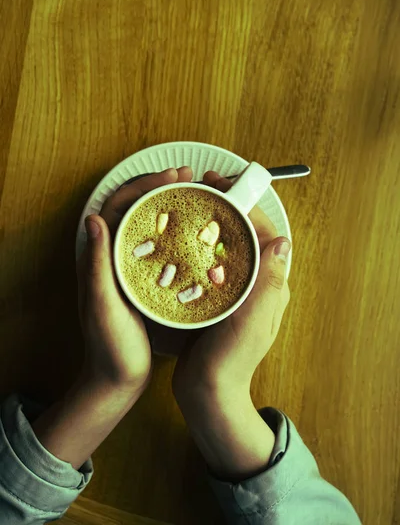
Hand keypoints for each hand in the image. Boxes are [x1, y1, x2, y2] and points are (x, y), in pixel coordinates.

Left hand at [77, 167, 192, 398]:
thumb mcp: (102, 304)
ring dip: (168, 205)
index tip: (171, 177)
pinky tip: (194, 232)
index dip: (143, 186)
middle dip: (158, 187)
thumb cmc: (109, 345)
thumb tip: (92, 219)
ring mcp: (128, 268)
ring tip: (193, 194)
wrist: (116, 378)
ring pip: (147, 224)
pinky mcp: (142, 280)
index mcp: (99, 258)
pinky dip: (174, 231)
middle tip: (187, 176)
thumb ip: (96, 264)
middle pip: (134, 209)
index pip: (118, 206)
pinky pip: (158, 246)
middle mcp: (112, 257)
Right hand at [172, 171, 290, 481]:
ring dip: (211, 221)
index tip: (220, 184)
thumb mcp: (252, 321)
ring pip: (226, 243)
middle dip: (225, 206)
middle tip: (200, 187)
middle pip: (245, 232)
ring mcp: (235, 290)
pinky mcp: (216, 297)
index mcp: (270, 284)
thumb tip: (283, 241)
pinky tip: (178, 237)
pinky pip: (210, 261)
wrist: (208, 393)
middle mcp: (256, 283)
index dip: (243, 203)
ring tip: (188, 204)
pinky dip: (198, 243)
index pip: (263, 231)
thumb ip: (269, 282)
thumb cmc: (231, 360)